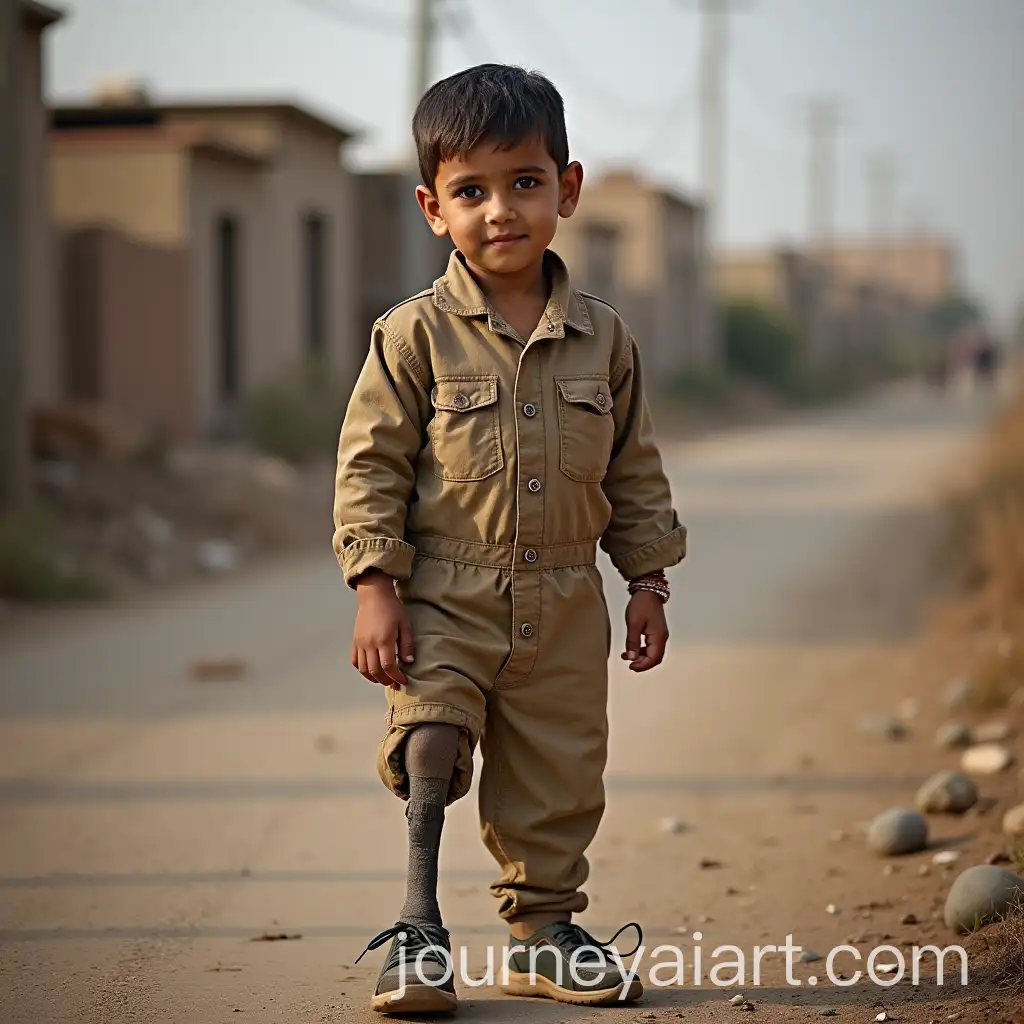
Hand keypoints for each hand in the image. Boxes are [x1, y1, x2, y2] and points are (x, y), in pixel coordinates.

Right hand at [351, 571, 414, 688]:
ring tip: (384, 679)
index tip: (403, 680)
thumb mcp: (405, 625)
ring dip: (374, 678)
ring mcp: (360, 643)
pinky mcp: (355, 641)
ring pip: (363, 669)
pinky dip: (362, 669)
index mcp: (384, 640)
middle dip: (386, 680)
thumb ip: (406, 645)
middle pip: (375, 671)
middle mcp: (370, 643)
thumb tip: (408, 662)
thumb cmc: (392, 608)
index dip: (396, 676)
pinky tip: (371, 671)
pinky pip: (355, 661)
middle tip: (394, 683)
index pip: (389, 666)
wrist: (374, 596)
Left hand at [621, 591, 668, 671]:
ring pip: (653, 653)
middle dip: (642, 664)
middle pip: (655, 658)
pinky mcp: (656, 631)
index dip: (643, 666)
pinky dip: (642, 650)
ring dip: (641, 657)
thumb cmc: (641, 604)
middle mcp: (662, 637)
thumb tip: (632, 657)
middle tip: (629, 665)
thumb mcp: (633, 623)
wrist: (647, 590)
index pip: (653, 658)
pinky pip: (651, 646)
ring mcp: (660, 634)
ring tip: (627, 656)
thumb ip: (632, 642)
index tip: (631, 667)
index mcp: (658, 636)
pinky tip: (631, 649)